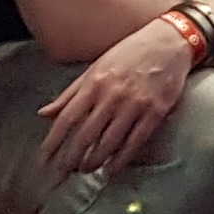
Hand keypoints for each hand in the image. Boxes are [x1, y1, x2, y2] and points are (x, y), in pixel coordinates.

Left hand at [38, 16, 196, 176]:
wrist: (170, 40)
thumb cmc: (129, 53)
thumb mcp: (95, 68)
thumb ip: (69, 94)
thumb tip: (43, 114)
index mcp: (94, 83)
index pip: (66, 118)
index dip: (53, 142)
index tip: (43, 159)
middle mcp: (112, 95)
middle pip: (86, 134)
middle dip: (72, 158)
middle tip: (64, 172)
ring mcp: (135, 104)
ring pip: (109, 142)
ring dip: (95, 161)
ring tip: (86, 170)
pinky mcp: (156, 112)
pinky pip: (135, 142)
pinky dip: (122, 159)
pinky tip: (112, 169)